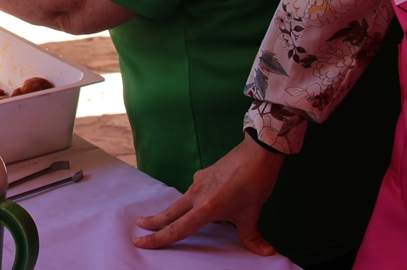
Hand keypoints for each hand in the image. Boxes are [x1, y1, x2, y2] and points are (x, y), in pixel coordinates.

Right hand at [132, 135, 283, 254]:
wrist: (257, 153)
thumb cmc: (254, 184)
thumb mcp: (252, 214)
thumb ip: (253, 237)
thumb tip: (267, 253)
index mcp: (205, 208)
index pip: (178, 229)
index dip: (159, 238)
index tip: (141, 242)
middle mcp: (197, 194)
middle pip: (170, 213)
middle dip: (154, 222)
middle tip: (140, 225)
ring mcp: (199, 182)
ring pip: (180, 201)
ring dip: (173, 211)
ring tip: (167, 218)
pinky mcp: (204, 174)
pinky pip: (194, 191)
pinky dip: (193, 200)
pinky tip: (203, 201)